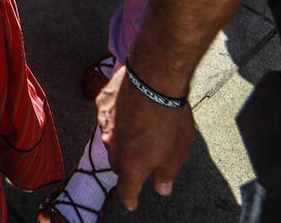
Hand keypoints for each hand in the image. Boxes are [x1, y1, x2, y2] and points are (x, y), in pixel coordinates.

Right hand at [101, 65, 194, 210]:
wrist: (155, 77)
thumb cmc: (169, 116)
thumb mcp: (178, 152)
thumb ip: (167, 174)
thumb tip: (162, 188)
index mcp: (131, 165)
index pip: (127, 191)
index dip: (131, 199)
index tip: (132, 202)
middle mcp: (113, 147)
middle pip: (118, 164)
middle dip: (130, 164)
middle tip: (146, 156)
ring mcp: (104, 123)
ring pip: (112, 138)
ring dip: (124, 138)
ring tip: (143, 127)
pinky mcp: (102, 103)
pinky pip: (108, 115)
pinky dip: (118, 116)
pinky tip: (133, 107)